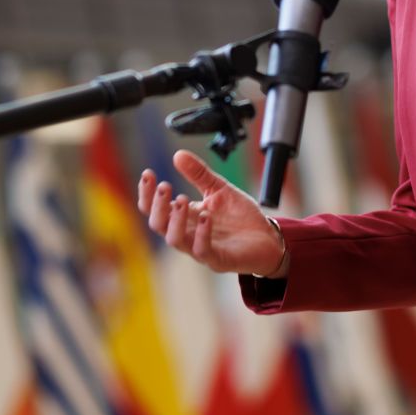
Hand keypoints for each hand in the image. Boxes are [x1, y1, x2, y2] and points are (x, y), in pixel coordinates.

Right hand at [136, 151, 286, 275]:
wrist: (268, 237)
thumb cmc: (240, 217)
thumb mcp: (219, 188)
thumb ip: (199, 174)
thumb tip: (178, 155)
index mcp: (184, 217)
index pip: (156, 208)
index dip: (147, 193)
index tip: (148, 174)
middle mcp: (187, 233)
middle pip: (158, 224)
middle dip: (157, 205)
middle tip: (164, 186)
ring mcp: (200, 248)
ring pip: (175, 240)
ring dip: (175, 220)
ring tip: (182, 199)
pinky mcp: (218, 259)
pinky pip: (203, 250)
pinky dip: (201, 234)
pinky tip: (205, 217)